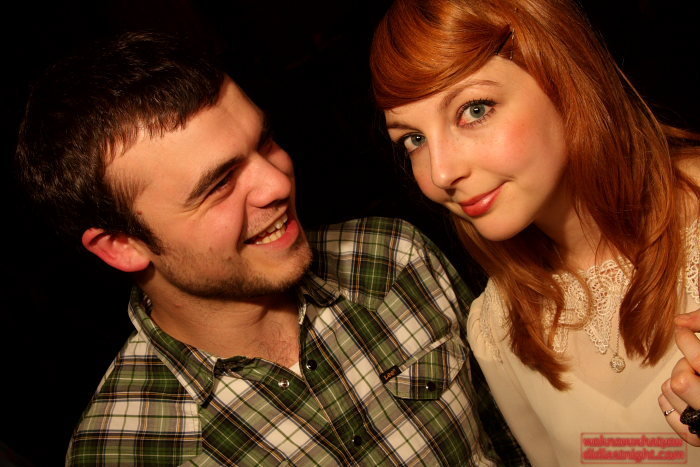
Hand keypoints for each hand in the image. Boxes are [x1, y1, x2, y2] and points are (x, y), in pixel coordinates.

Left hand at [659, 310, 699, 445]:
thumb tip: (680, 321)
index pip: (698, 361)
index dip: (685, 339)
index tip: (682, 328)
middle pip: (679, 381)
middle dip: (685, 366)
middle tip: (697, 365)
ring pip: (668, 389)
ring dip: (678, 379)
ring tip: (698, 381)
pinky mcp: (695, 436)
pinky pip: (664, 405)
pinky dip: (671, 396)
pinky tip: (686, 395)